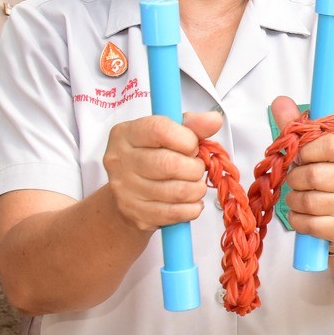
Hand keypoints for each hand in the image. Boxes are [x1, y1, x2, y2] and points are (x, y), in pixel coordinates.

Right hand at [103, 111, 218, 233]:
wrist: (129, 195)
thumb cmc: (153, 158)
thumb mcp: (168, 134)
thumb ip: (192, 125)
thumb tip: (214, 120)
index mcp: (125, 134)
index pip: (159, 130)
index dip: (187, 139)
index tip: (193, 145)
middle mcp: (119, 161)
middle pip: (169, 164)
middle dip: (195, 168)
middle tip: (197, 168)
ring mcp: (125, 190)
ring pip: (177, 191)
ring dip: (197, 189)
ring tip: (195, 184)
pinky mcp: (136, 214)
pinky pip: (177, 213)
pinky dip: (193, 207)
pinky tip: (189, 201)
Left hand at [274, 96, 333, 249]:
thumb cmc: (332, 181)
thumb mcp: (319, 152)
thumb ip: (299, 127)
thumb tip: (279, 101)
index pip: (328, 144)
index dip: (306, 151)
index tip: (304, 157)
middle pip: (313, 175)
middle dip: (296, 179)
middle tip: (299, 181)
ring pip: (307, 201)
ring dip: (294, 201)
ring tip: (301, 198)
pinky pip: (307, 223)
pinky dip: (297, 220)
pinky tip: (304, 215)